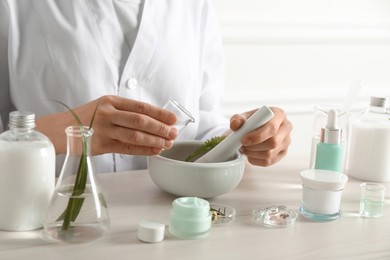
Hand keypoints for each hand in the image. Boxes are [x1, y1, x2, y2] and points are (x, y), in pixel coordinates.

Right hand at [36, 95, 177, 155]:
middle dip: (160, 127)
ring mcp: (104, 130)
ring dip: (154, 140)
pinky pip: (127, 148)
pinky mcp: (101, 145)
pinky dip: (143, 150)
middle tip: (173, 133)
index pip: (141, 106)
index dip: (159, 113)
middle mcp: (108, 113)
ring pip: (135, 135)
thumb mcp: (105, 107)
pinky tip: (155, 150)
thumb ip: (125, 112)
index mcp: (112, 101)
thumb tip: (154, 121)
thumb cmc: (86, 118)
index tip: (173, 118)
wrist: (60, 129)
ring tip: (167, 143)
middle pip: (140, 121)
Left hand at [229, 107, 291, 165]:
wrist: (255, 128)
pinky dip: (255, 160)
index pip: (271, 128)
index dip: (257, 136)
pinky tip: (249, 154)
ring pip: (270, 154)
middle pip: (273, 143)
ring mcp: (286, 142)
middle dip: (254, 147)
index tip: (243, 140)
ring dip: (253, 153)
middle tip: (242, 145)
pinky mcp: (283, 153)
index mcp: (279, 114)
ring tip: (244, 148)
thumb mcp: (243, 116)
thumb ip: (237, 119)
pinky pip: (268, 162)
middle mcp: (286, 127)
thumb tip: (235, 124)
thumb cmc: (251, 121)